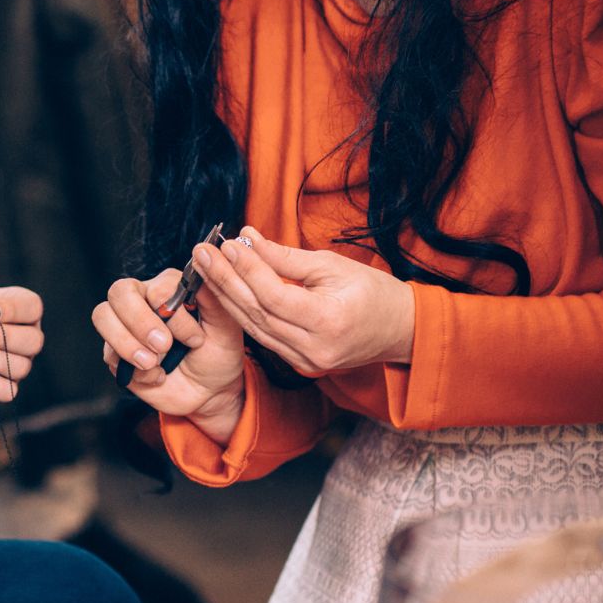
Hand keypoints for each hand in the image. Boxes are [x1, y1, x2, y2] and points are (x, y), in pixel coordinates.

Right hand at [93, 265, 247, 435]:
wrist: (208, 391)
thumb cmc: (217, 355)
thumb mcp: (226, 328)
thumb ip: (213, 298)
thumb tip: (202, 267)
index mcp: (169, 287)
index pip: (157, 288)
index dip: (174, 315)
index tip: (196, 340)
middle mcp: (143, 299)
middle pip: (119, 292)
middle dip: (139, 321)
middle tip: (162, 346)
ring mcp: (125, 325)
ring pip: (103, 316)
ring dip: (126, 343)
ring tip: (152, 364)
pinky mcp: (115, 351)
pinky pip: (108, 353)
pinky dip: (133, 370)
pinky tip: (156, 376)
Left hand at [195, 226, 414, 375]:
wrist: (400, 330)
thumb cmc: (373, 292)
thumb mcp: (333, 266)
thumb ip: (287, 258)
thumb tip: (248, 238)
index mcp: (328, 322)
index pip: (274, 295)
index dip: (247, 269)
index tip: (227, 243)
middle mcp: (314, 349)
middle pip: (257, 312)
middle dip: (226, 280)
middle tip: (202, 253)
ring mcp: (306, 361)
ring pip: (254, 328)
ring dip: (227, 296)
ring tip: (206, 268)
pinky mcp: (300, 364)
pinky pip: (263, 337)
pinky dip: (243, 313)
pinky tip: (225, 291)